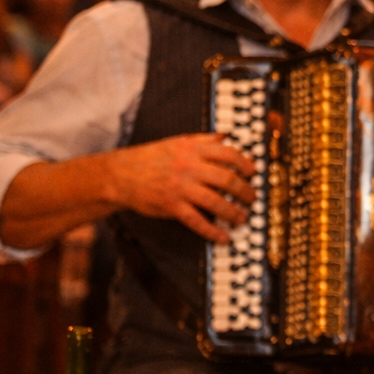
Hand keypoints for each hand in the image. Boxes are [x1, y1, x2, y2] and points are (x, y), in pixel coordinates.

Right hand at [109, 133, 255, 242]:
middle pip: (228, 179)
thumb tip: (226, 135)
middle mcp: (189, 167)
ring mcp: (181, 187)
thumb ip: (203, 140)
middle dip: (246, 191)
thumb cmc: (151, 157)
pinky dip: (213, 231)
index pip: (228, 154)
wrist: (120, 174)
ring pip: (216, 202)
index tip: (253, 172)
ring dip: (234, 213)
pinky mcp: (171, 206)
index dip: (245, 163)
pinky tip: (223, 238)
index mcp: (192, 149)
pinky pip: (197, 221)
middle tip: (253, 198)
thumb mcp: (177, 141)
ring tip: (243, 218)